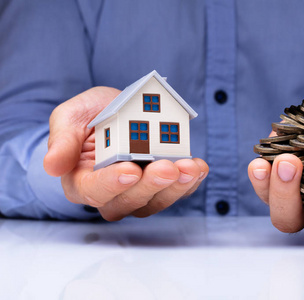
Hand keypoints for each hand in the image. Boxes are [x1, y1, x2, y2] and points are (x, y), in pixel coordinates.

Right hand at [44, 87, 207, 220]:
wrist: (118, 112)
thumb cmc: (90, 117)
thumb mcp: (70, 117)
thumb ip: (61, 140)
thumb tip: (51, 166)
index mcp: (81, 180)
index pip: (94, 191)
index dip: (112, 183)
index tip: (130, 170)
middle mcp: (111, 193)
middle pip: (129, 202)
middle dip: (151, 185)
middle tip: (167, 167)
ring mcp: (139, 192)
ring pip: (156, 201)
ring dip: (176, 187)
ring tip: (190, 167)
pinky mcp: (162, 185)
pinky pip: (177, 192)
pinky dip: (190, 182)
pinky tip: (199, 168)